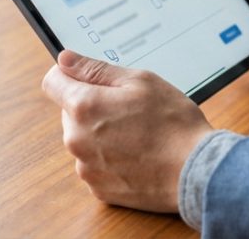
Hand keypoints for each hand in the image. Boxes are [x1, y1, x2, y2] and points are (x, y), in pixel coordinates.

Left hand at [41, 49, 212, 212]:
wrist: (195, 170)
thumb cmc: (173, 122)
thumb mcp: (140, 81)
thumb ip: (96, 69)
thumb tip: (64, 60)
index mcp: (84, 107)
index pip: (52, 82)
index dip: (70, 75)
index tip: (89, 78)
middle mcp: (76, 139)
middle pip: (70, 112)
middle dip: (92, 106)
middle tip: (129, 108)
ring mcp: (86, 168)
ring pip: (83, 139)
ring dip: (101, 134)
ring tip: (138, 134)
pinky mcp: (98, 189)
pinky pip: (95, 165)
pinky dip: (111, 158)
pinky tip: (137, 154)